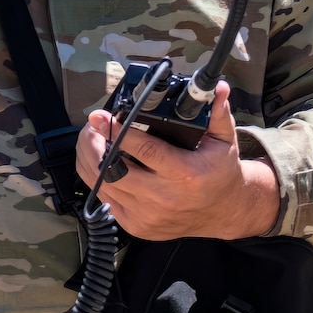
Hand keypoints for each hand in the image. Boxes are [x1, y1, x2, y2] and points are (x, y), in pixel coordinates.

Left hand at [76, 81, 280, 239]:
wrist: (223, 212)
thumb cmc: (220, 171)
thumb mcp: (224, 140)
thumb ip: (218, 112)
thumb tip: (218, 86)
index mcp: (185, 174)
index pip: (144, 151)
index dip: (119, 132)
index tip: (100, 117)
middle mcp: (164, 198)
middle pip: (115, 170)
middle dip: (95, 145)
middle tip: (91, 126)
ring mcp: (147, 216)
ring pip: (104, 186)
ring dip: (90, 161)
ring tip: (89, 140)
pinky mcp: (137, 226)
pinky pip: (106, 201)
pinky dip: (96, 180)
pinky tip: (96, 162)